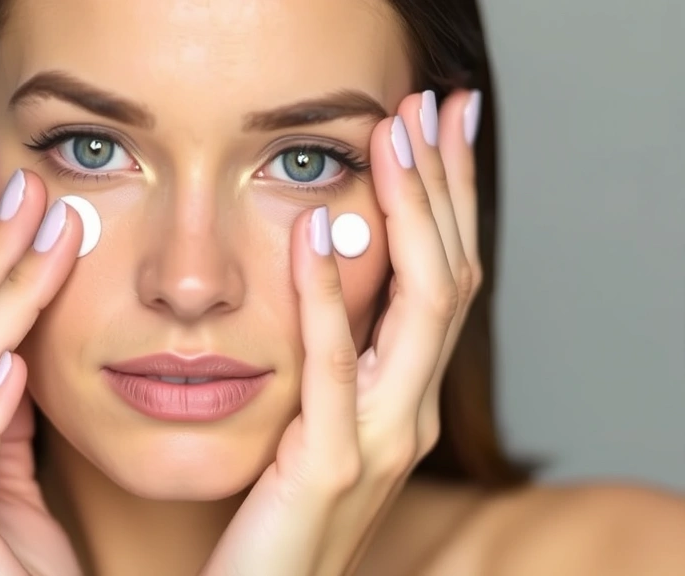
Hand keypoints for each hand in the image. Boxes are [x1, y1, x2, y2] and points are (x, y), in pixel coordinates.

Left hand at [200, 90, 482, 575]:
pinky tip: (313, 233)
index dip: (448, 198)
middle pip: (453, 275)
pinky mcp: (332, 464)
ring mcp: (381, 438)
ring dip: (409, 215)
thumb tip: (326, 258)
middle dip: (445, 185)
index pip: (446, 277)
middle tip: (433, 105)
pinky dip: (327, 294)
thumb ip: (335, 349)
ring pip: (421, 307)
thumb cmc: (282, 506)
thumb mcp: (317, 416)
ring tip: (392, 139)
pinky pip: (335, 365)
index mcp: (407, 394)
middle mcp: (412, 410)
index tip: (436, 126)